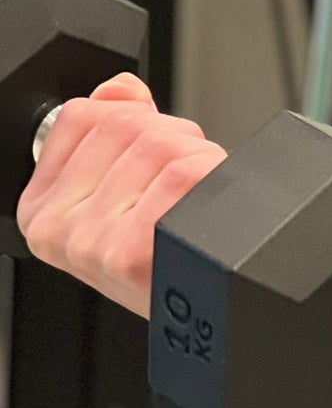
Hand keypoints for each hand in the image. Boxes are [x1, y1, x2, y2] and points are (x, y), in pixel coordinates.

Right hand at [17, 73, 226, 318]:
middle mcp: (58, 231)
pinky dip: (214, 177)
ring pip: (160, 144)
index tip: (148, 155)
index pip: (79, 115)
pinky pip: (184, 172)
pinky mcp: (132, 253)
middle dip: (174, 138)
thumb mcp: (121, 194)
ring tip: (196, 200)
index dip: (133, 118)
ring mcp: (91, 245)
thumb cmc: (164, 260)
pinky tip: (207, 212)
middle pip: (127, 124)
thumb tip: (117, 89)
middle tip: (184, 183)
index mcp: (42, 210)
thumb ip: (113, 129)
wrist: (206, 318)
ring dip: (199, 158)